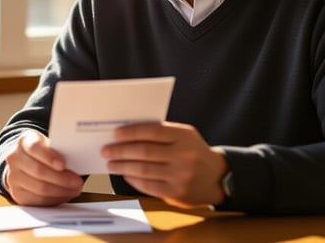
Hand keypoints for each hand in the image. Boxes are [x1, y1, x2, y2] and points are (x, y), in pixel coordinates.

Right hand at [3, 130, 83, 205]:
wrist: (26, 161)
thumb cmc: (44, 153)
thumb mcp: (49, 145)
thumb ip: (59, 150)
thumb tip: (79, 159)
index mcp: (24, 142)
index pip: (35, 148)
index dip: (49, 157)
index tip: (63, 165)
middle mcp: (15, 159)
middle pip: (39, 171)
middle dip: (62, 178)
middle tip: (78, 182)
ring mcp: (13, 177)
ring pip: (40, 188)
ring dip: (61, 191)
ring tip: (74, 189)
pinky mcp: (17, 194)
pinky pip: (38, 200)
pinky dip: (54, 199)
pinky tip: (64, 195)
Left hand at [101, 122, 227, 207]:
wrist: (218, 177)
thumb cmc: (194, 152)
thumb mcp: (185, 136)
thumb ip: (161, 133)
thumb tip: (128, 133)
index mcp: (184, 136)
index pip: (152, 131)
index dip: (131, 132)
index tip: (115, 134)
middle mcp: (183, 155)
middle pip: (144, 152)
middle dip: (121, 151)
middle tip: (106, 150)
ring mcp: (180, 175)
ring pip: (143, 170)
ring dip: (123, 166)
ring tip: (111, 163)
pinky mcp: (177, 193)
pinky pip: (148, 185)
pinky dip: (133, 179)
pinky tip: (126, 174)